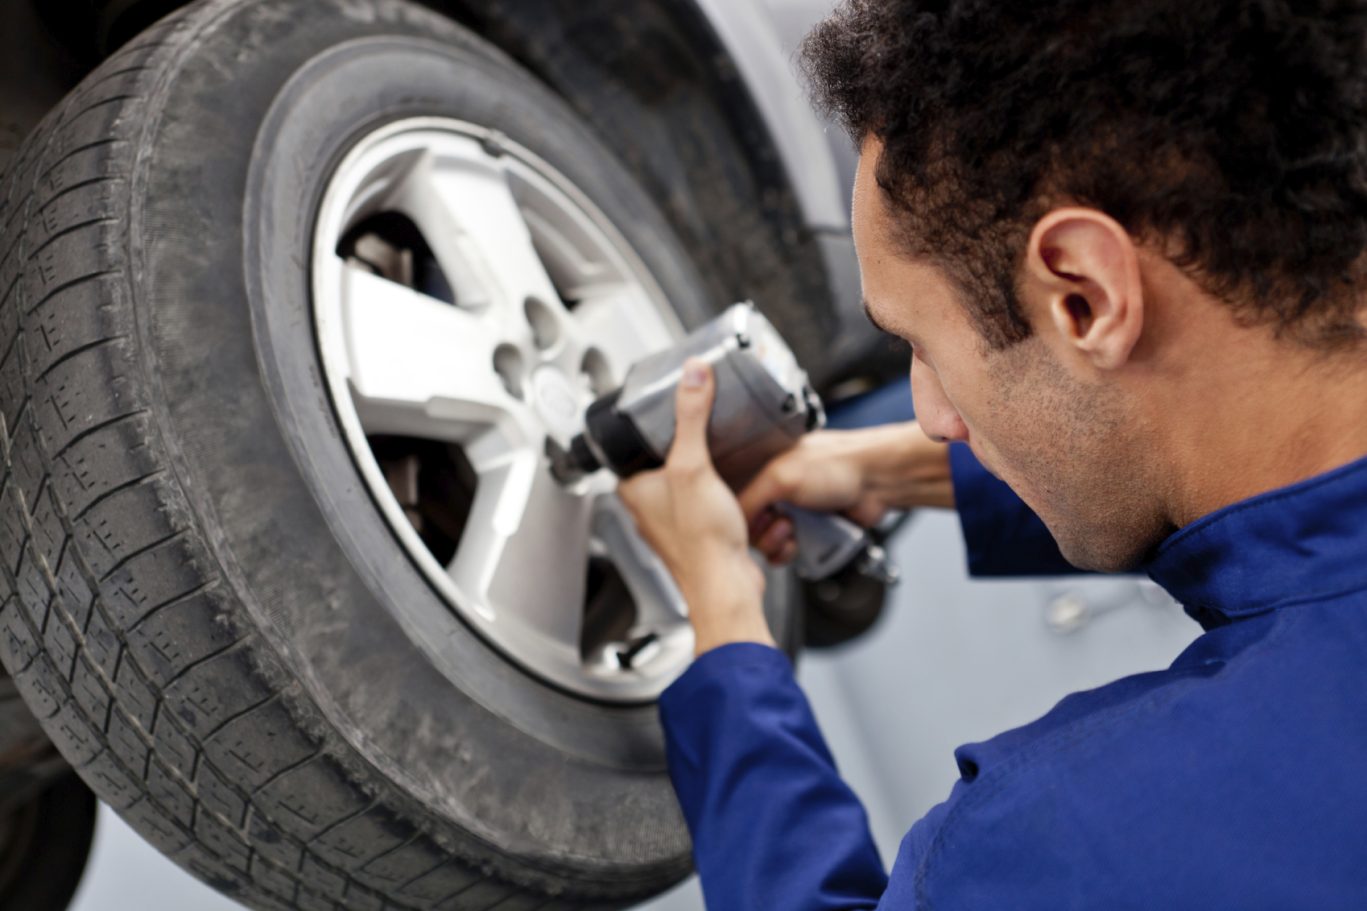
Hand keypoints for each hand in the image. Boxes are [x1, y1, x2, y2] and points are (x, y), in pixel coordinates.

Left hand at [616, 359, 775, 655]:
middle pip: (660, 463)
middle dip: (681, 446)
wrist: (727, 588)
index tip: (670, 408)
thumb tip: (692, 375)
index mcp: (632, 490)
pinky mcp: (696, 536)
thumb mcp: (693, 464)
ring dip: (700, 471)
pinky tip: (730, 486)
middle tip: (700, 426)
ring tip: (717, 453)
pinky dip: (715, 493)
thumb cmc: (702, 541)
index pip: (633, 447)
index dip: (652, 427)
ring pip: (682, 484)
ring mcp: (671, 524)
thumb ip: (691, 416)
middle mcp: (646, 509)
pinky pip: (702, 504)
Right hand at [739, 421, 954, 565]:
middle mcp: (775, 491)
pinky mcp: (809, 529)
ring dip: (778, 545)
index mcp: (762, 470)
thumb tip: (731, 523)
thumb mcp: (781, 478)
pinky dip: (791, 553)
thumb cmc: (838, 465)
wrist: (878, 480)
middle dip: (763, 534)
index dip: (739, 519)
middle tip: (782, 525)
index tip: (752, 522)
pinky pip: (788, 551)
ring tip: (795, 533)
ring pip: (767, 543)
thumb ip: (749, 498)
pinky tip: (801, 544)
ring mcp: (792, 511)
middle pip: (748, 528)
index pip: (732, 503)